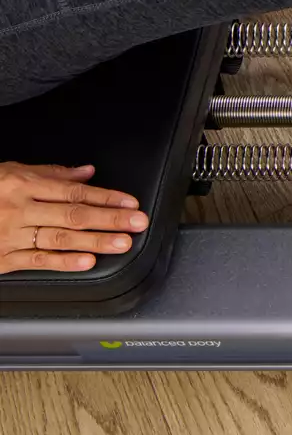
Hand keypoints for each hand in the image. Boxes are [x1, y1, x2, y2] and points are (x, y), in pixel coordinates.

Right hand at [0, 162, 147, 274]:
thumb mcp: (10, 171)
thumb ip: (51, 173)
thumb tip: (87, 172)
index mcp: (22, 184)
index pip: (74, 190)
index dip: (106, 196)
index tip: (130, 202)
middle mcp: (18, 209)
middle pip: (73, 214)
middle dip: (110, 219)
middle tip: (137, 223)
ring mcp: (9, 235)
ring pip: (60, 238)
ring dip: (95, 242)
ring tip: (121, 243)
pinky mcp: (2, 258)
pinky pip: (37, 260)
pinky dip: (63, 262)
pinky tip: (86, 263)